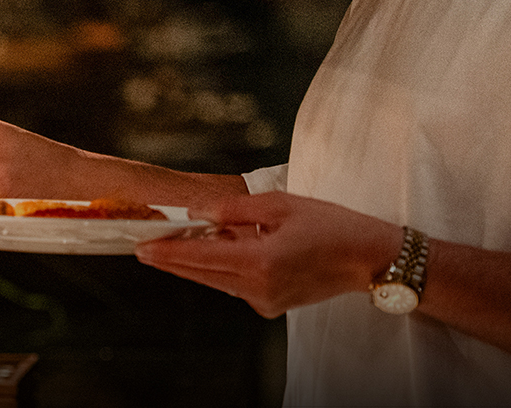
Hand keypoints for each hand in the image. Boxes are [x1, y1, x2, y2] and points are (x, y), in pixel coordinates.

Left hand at [135, 192, 402, 317]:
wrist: (370, 258)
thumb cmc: (333, 226)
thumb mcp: (281, 205)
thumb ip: (233, 209)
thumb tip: (197, 212)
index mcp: (260, 261)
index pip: (199, 258)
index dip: (166, 252)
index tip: (141, 246)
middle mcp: (258, 288)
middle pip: (200, 274)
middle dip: (172, 258)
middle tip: (146, 244)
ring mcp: (264, 300)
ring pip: (214, 280)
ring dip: (196, 261)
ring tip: (179, 239)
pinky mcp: (270, 304)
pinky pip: (234, 284)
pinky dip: (222, 267)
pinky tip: (220, 247)